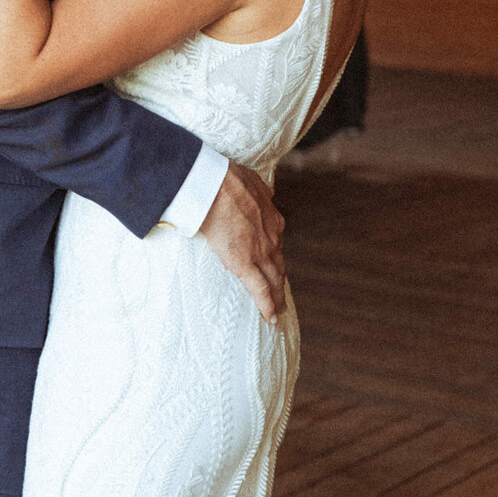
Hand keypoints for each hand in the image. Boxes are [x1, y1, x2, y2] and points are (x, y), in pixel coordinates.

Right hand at [200, 161, 286, 321]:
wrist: (216, 186)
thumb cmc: (228, 179)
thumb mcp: (253, 180)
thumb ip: (261, 191)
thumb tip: (268, 192)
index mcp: (271, 220)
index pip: (276, 243)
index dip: (275, 256)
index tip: (275, 264)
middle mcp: (271, 238)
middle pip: (278, 265)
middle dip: (280, 280)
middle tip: (281, 295)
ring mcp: (260, 253)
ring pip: (273, 280)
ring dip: (277, 296)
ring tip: (279, 309)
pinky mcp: (245, 264)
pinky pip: (260, 290)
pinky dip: (267, 305)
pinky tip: (271, 317)